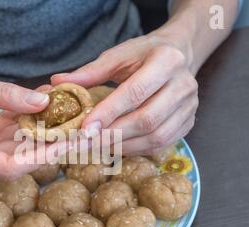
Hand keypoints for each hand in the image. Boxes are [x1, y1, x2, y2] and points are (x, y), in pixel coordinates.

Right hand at [0, 60, 63, 178]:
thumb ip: (6, 95)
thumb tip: (43, 103)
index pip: (9, 168)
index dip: (40, 158)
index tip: (66, 144)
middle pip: (17, 160)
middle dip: (47, 143)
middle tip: (76, 128)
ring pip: (16, 148)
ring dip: (39, 131)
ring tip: (64, 113)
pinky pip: (9, 137)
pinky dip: (25, 123)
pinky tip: (41, 107)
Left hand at [51, 33, 197, 155]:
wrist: (178, 55)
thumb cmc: (143, 55)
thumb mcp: (118, 56)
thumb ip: (90, 72)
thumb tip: (57, 82)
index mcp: (166, 60)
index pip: (135, 92)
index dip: (108, 113)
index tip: (84, 128)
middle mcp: (184, 85)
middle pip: (147, 119)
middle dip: (113, 134)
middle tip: (86, 143)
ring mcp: (190, 106)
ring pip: (156, 136)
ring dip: (124, 145)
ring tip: (99, 145)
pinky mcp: (189, 122)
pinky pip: (162, 144)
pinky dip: (137, 149)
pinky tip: (118, 146)